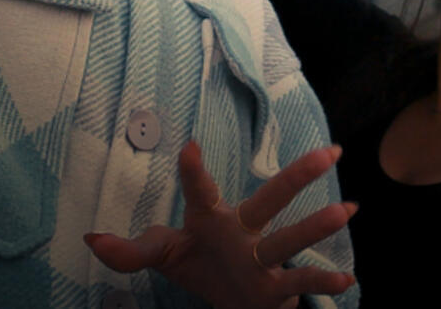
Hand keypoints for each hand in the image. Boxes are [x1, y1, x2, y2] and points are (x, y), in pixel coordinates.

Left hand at [84, 140, 355, 307]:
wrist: (234, 300)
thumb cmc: (200, 263)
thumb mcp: (165, 257)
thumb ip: (130, 252)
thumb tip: (91, 238)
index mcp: (211, 220)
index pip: (200, 192)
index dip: (192, 172)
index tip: (187, 147)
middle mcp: (244, 231)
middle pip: (270, 200)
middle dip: (297, 176)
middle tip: (329, 151)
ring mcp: (264, 257)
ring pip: (291, 238)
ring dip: (317, 226)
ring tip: (347, 209)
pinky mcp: (275, 286)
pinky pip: (300, 282)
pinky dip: (323, 282)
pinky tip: (348, 279)